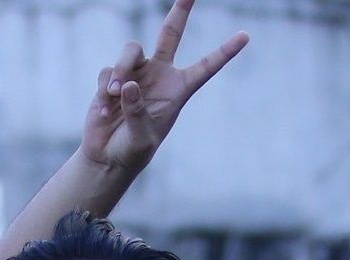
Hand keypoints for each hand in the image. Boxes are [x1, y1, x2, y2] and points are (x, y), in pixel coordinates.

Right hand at [78, 0, 248, 176]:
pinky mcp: (111, 77)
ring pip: (131, 51)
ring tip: (112, 94)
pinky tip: (104, 111)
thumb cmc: (132, 151)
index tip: (245, 36)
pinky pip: (108, 71)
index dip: (225, 52)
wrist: (107, 156)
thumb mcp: (142, 138)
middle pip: (171, 33)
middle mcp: (160, 74)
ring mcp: (136, 73)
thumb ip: (137, 111)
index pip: (206, 67)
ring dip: (121, 68)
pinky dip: (104, 89)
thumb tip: (127, 84)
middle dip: (180, 10)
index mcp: (179, 89)